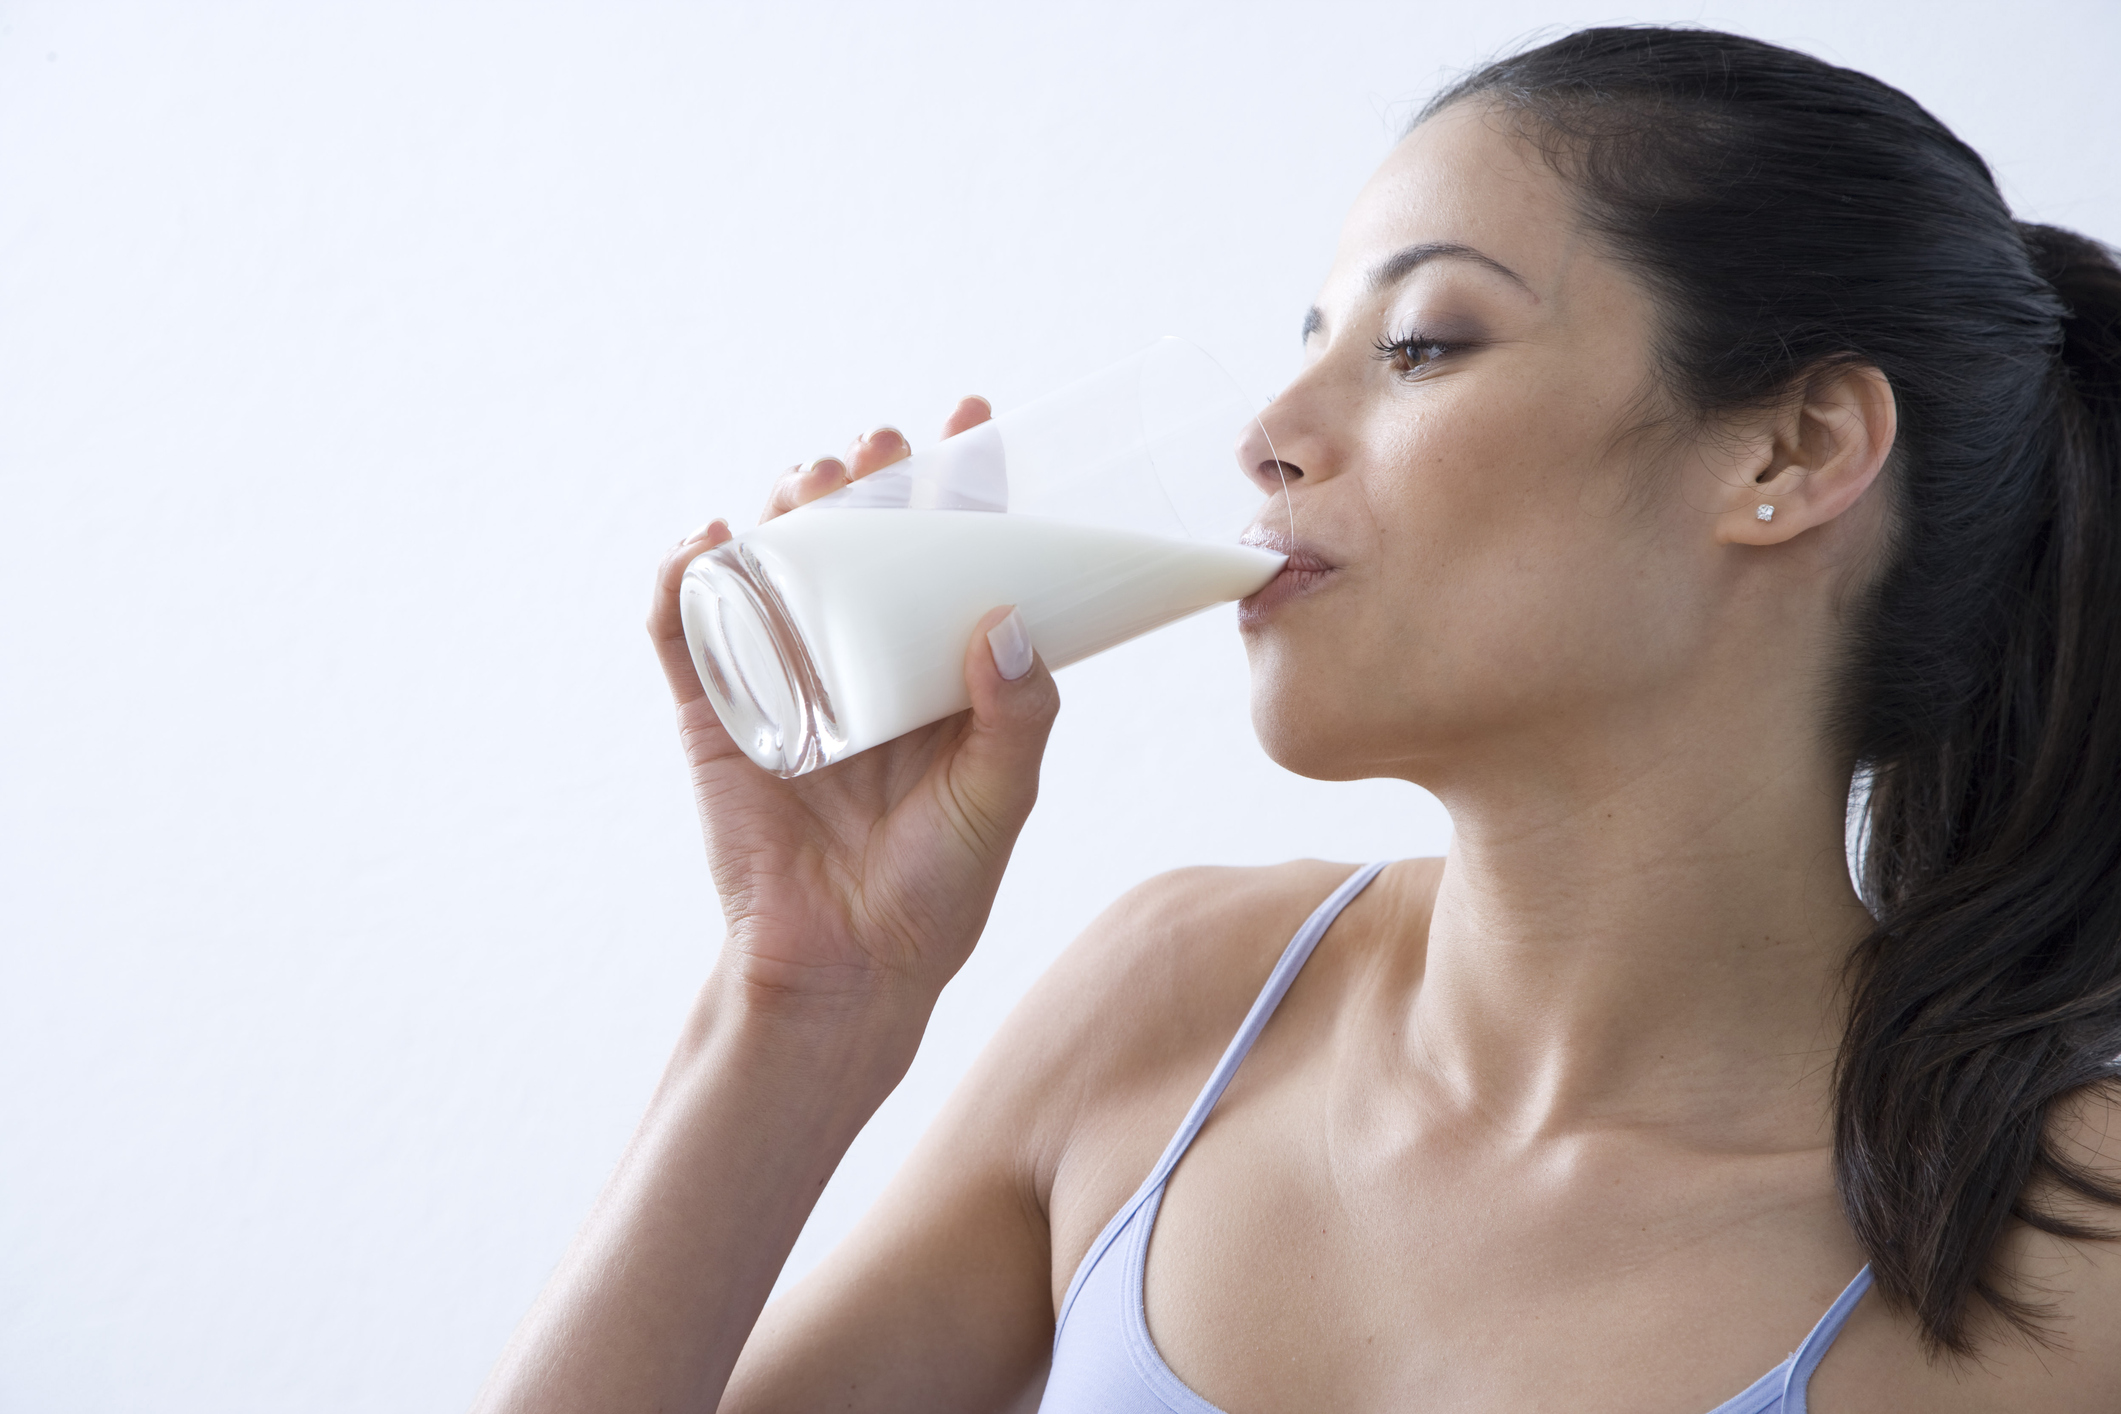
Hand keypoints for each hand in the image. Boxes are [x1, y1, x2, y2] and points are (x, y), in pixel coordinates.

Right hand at [647, 397, 1059, 1016]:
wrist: (843, 971)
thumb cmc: (934, 891)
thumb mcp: (996, 801)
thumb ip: (1016, 721)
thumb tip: (1008, 622)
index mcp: (931, 670)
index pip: (946, 555)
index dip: (956, 485)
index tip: (972, 420)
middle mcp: (855, 660)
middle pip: (855, 542)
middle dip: (864, 481)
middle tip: (879, 450)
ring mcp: (779, 681)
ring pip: (773, 567)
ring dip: (784, 508)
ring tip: (810, 481)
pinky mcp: (714, 715)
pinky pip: (684, 632)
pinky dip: (682, 578)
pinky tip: (709, 541)